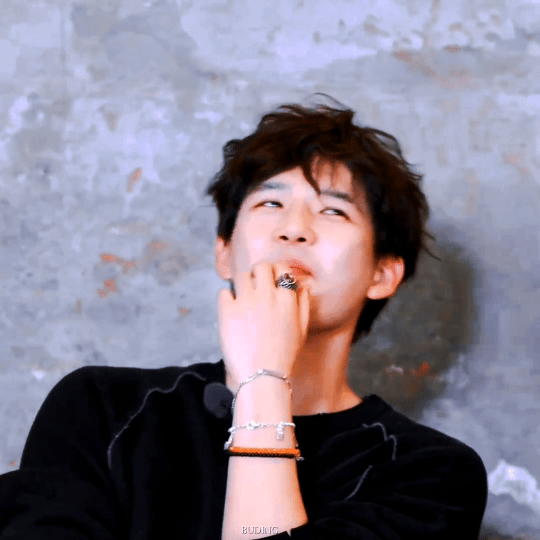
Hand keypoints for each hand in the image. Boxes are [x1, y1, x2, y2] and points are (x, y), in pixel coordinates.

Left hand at [218, 261, 310, 390]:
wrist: (262, 376)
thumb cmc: (284, 356)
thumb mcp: (302, 330)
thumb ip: (303, 304)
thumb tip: (303, 285)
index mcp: (286, 299)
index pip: (281, 268)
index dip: (277, 270)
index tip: (273, 276)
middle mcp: (267, 295)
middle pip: (261, 266)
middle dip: (259, 271)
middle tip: (257, 281)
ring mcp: (245, 302)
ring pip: (241, 275)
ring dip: (243, 282)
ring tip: (243, 295)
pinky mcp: (227, 311)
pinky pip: (224, 292)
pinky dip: (227, 297)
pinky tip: (232, 308)